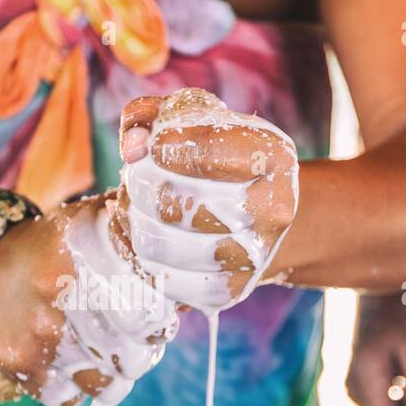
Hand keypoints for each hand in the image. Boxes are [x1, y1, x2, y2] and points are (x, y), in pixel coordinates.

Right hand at [0, 193, 175, 405]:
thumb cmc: (55, 249)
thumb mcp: (95, 225)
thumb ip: (143, 242)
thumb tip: (197, 273)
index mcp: (89, 252)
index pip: (153, 313)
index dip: (160, 323)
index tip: (152, 318)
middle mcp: (63, 292)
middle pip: (136, 356)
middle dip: (139, 353)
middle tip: (126, 340)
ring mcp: (39, 333)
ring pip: (106, 385)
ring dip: (109, 375)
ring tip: (98, 353)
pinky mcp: (16, 364)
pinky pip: (67, 400)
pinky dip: (71, 389)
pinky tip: (65, 363)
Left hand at [116, 90, 298, 310]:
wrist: (256, 218)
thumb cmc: (217, 159)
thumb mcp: (195, 121)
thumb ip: (154, 115)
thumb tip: (132, 144)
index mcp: (273, 157)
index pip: (202, 151)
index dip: (160, 146)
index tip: (151, 147)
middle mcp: (273, 209)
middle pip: (170, 202)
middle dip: (139, 187)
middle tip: (137, 180)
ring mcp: (253, 256)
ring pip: (158, 245)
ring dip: (134, 224)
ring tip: (138, 209)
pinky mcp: (229, 290)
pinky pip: (164, 280)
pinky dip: (142, 260)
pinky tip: (148, 240)